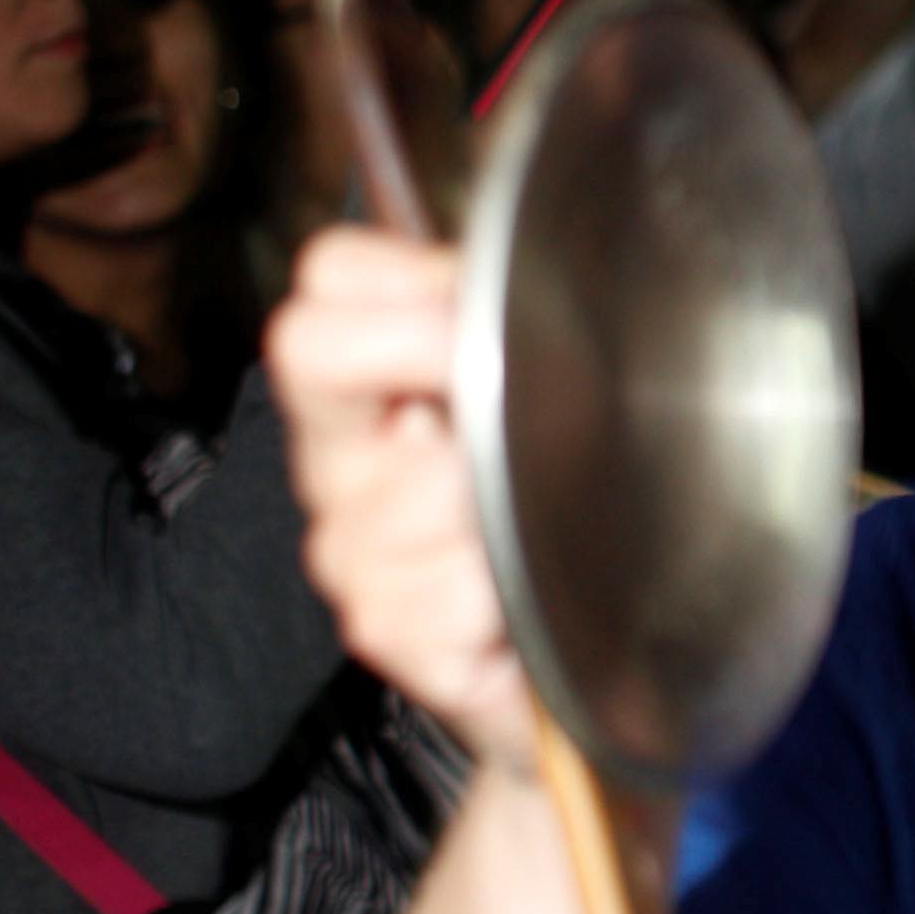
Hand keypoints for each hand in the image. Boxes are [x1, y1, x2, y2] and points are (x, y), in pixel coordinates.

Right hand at [267, 227, 537, 765]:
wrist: (597, 649)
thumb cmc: (574, 507)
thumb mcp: (558, 393)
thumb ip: (530, 323)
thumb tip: (547, 264)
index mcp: (375, 387)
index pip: (332, 278)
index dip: (411, 273)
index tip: (486, 313)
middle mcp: (340, 460)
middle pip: (317, 350)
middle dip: (434, 352)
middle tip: (516, 404)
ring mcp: (350, 549)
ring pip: (419, 486)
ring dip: (509, 503)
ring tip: (542, 527)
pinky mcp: (387, 630)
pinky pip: (451, 588)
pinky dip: (513, 591)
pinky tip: (527, 596)